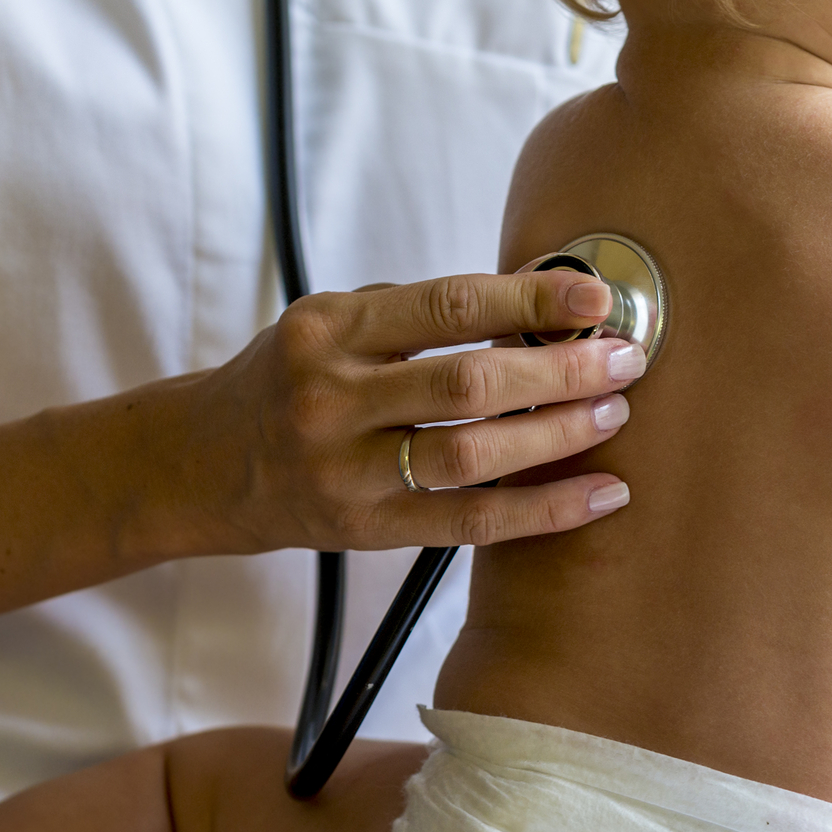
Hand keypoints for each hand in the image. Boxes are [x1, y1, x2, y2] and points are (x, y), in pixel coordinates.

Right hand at [166, 270, 643, 554]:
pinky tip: (600, 494)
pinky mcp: (368, 530)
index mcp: (330, 330)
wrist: (207, 464)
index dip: (530, 301)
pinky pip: (473, 523)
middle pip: (468, 385)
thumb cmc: (291, 379)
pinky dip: (545, 510)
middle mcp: (332, 400)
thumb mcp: (334, 323)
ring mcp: (348, 472)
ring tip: (613, 415)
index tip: (595, 301)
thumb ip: (420, 312)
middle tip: (624, 360)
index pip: (448, 306)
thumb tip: (544, 302)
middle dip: (559, 372)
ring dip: (557, 436)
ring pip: (474, 457)